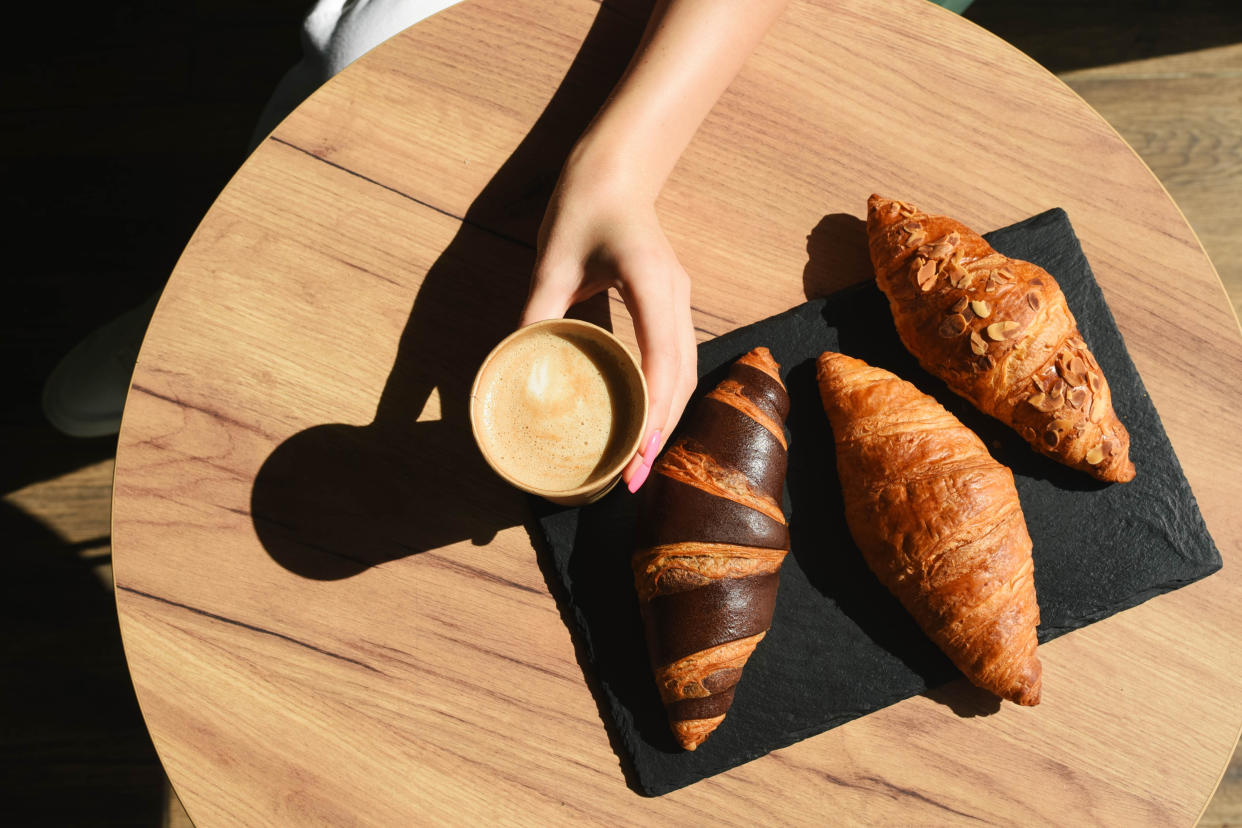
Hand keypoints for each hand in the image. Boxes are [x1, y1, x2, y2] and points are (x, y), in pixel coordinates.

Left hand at [519, 153, 697, 491]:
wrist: (617, 169)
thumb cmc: (583, 206)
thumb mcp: (551, 257)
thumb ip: (538, 308)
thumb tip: (516, 364)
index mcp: (651, 281)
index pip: (663, 359)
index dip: (654, 413)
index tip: (636, 454)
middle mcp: (676, 295)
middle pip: (682, 378)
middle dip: (662, 432)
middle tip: (633, 480)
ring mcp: (681, 300)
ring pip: (687, 374)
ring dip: (668, 420)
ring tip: (639, 464)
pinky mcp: (674, 305)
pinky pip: (680, 362)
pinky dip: (667, 398)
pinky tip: (646, 424)